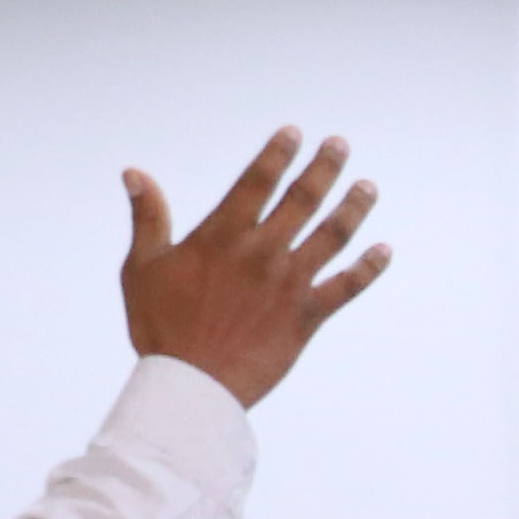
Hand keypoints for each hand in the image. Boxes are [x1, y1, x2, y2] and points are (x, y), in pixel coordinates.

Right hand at [118, 131, 387, 408]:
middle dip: (324, 168)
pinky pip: (347, 287)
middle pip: (302, 200)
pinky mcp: (307, 316)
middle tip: (340, 145)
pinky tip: (385, 250)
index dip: (277, 154)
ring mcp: (289, 284)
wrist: (192, 386)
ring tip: (368, 187)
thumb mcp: (142, 268)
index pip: (257, 182)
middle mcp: (262, 253)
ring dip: (354, 207)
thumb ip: (148, 218)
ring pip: (333, 235)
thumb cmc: (161, 328)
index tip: (295, 133)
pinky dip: (369, 268)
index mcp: (222, 237)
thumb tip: (134, 173)